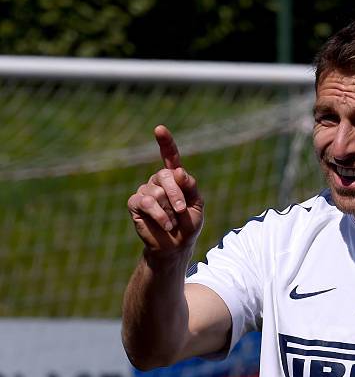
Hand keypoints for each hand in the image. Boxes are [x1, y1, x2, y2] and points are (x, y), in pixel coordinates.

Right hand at [128, 125, 203, 253]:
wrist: (176, 247)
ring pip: (156, 191)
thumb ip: (191, 187)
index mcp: (175, 179)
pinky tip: (166, 224)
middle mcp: (158, 181)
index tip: (159, 129)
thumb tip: (179, 172)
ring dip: (169, 209)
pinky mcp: (135, 204)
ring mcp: (145, 191)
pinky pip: (146, 202)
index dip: (165, 142)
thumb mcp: (197, 205)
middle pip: (165, 175)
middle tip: (182, 209)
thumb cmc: (188, 225)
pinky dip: (159, 214)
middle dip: (176, 193)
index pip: (169, 156)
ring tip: (173, 222)